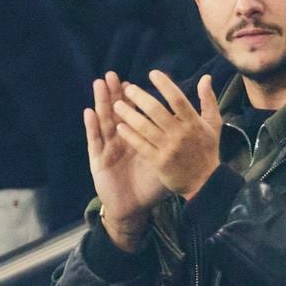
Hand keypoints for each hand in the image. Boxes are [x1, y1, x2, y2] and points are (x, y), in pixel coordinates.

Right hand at [85, 72, 169, 242]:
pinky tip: (89, 112)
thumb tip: (195, 130)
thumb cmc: (150, 187)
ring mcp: (109, 149)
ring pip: (105, 121)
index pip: (136, 114)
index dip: (134, 99)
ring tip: (99, 84)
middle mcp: (122, 140)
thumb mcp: (167, 164)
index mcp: (139, 139)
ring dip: (101, 102)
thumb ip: (178, 146)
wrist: (134, 209)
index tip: (134, 82)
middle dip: (115, 94)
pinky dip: (91, 127)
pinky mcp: (99, 161)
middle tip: (114, 75)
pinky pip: (95, 141)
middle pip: (117, 112)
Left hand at [113, 70, 221, 198]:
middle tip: (127, 89)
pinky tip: (119, 127)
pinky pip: (141, 145)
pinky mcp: (160, 162)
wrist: (205, 183)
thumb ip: (208, 100)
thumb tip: (205, 77)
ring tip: (116, 105)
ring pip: (145, 127)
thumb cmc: (207, 151)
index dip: (164, 84)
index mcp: (194, 123)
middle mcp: (181, 134)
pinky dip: (130, 135)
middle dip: (140, 97)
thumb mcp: (214, 125)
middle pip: (157, 111)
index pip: (177, 99)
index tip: (152, 74)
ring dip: (129, 115)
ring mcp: (169, 148)